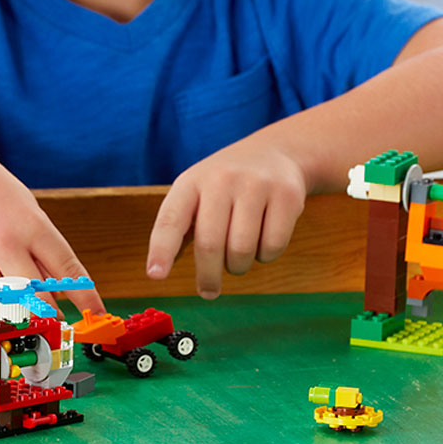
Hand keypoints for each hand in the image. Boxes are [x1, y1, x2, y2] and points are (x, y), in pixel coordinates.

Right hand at [0, 131, 104, 318]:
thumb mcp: (25, 208)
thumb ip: (42, 249)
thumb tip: (60, 293)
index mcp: (30, 224)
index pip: (67, 271)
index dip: (85, 297)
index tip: (96, 312)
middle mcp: (2, 242)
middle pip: (36, 301)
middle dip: (46, 311)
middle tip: (45, 310)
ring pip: (2, 310)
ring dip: (10, 309)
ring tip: (4, 290)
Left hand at [146, 139, 308, 298]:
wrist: (275, 152)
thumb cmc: (226, 183)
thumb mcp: (197, 192)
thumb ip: (181, 227)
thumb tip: (159, 269)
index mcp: (190, 182)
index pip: (171, 219)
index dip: (162, 250)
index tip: (155, 275)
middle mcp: (220, 180)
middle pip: (210, 244)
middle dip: (207, 276)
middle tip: (208, 291)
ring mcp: (255, 186)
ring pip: (242, 250)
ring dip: (238, 266)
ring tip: (237, 258)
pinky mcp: (287, 196)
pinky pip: (273, 246)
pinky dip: (265, 256)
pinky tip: (262, 242)